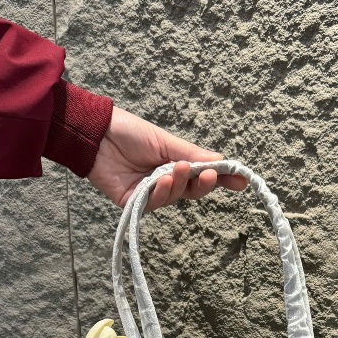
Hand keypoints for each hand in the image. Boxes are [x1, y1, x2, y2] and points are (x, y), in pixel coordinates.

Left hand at [88, 107, 247, 210]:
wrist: (95, 134)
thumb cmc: (129, 132)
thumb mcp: (166, 142)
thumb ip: (194, 154)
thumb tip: (222, 162)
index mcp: (173, 164)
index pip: (201, 176)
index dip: (221, 179)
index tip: (241, 181)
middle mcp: (163, 181)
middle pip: (191, 191)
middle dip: (202, 184)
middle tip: (210, 175)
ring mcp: (149, 194)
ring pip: (174, 198)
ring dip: (178, 185)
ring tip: (176, 169)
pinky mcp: (133, 203)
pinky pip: (154, 205)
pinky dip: (161, 194)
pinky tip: (161, 181)